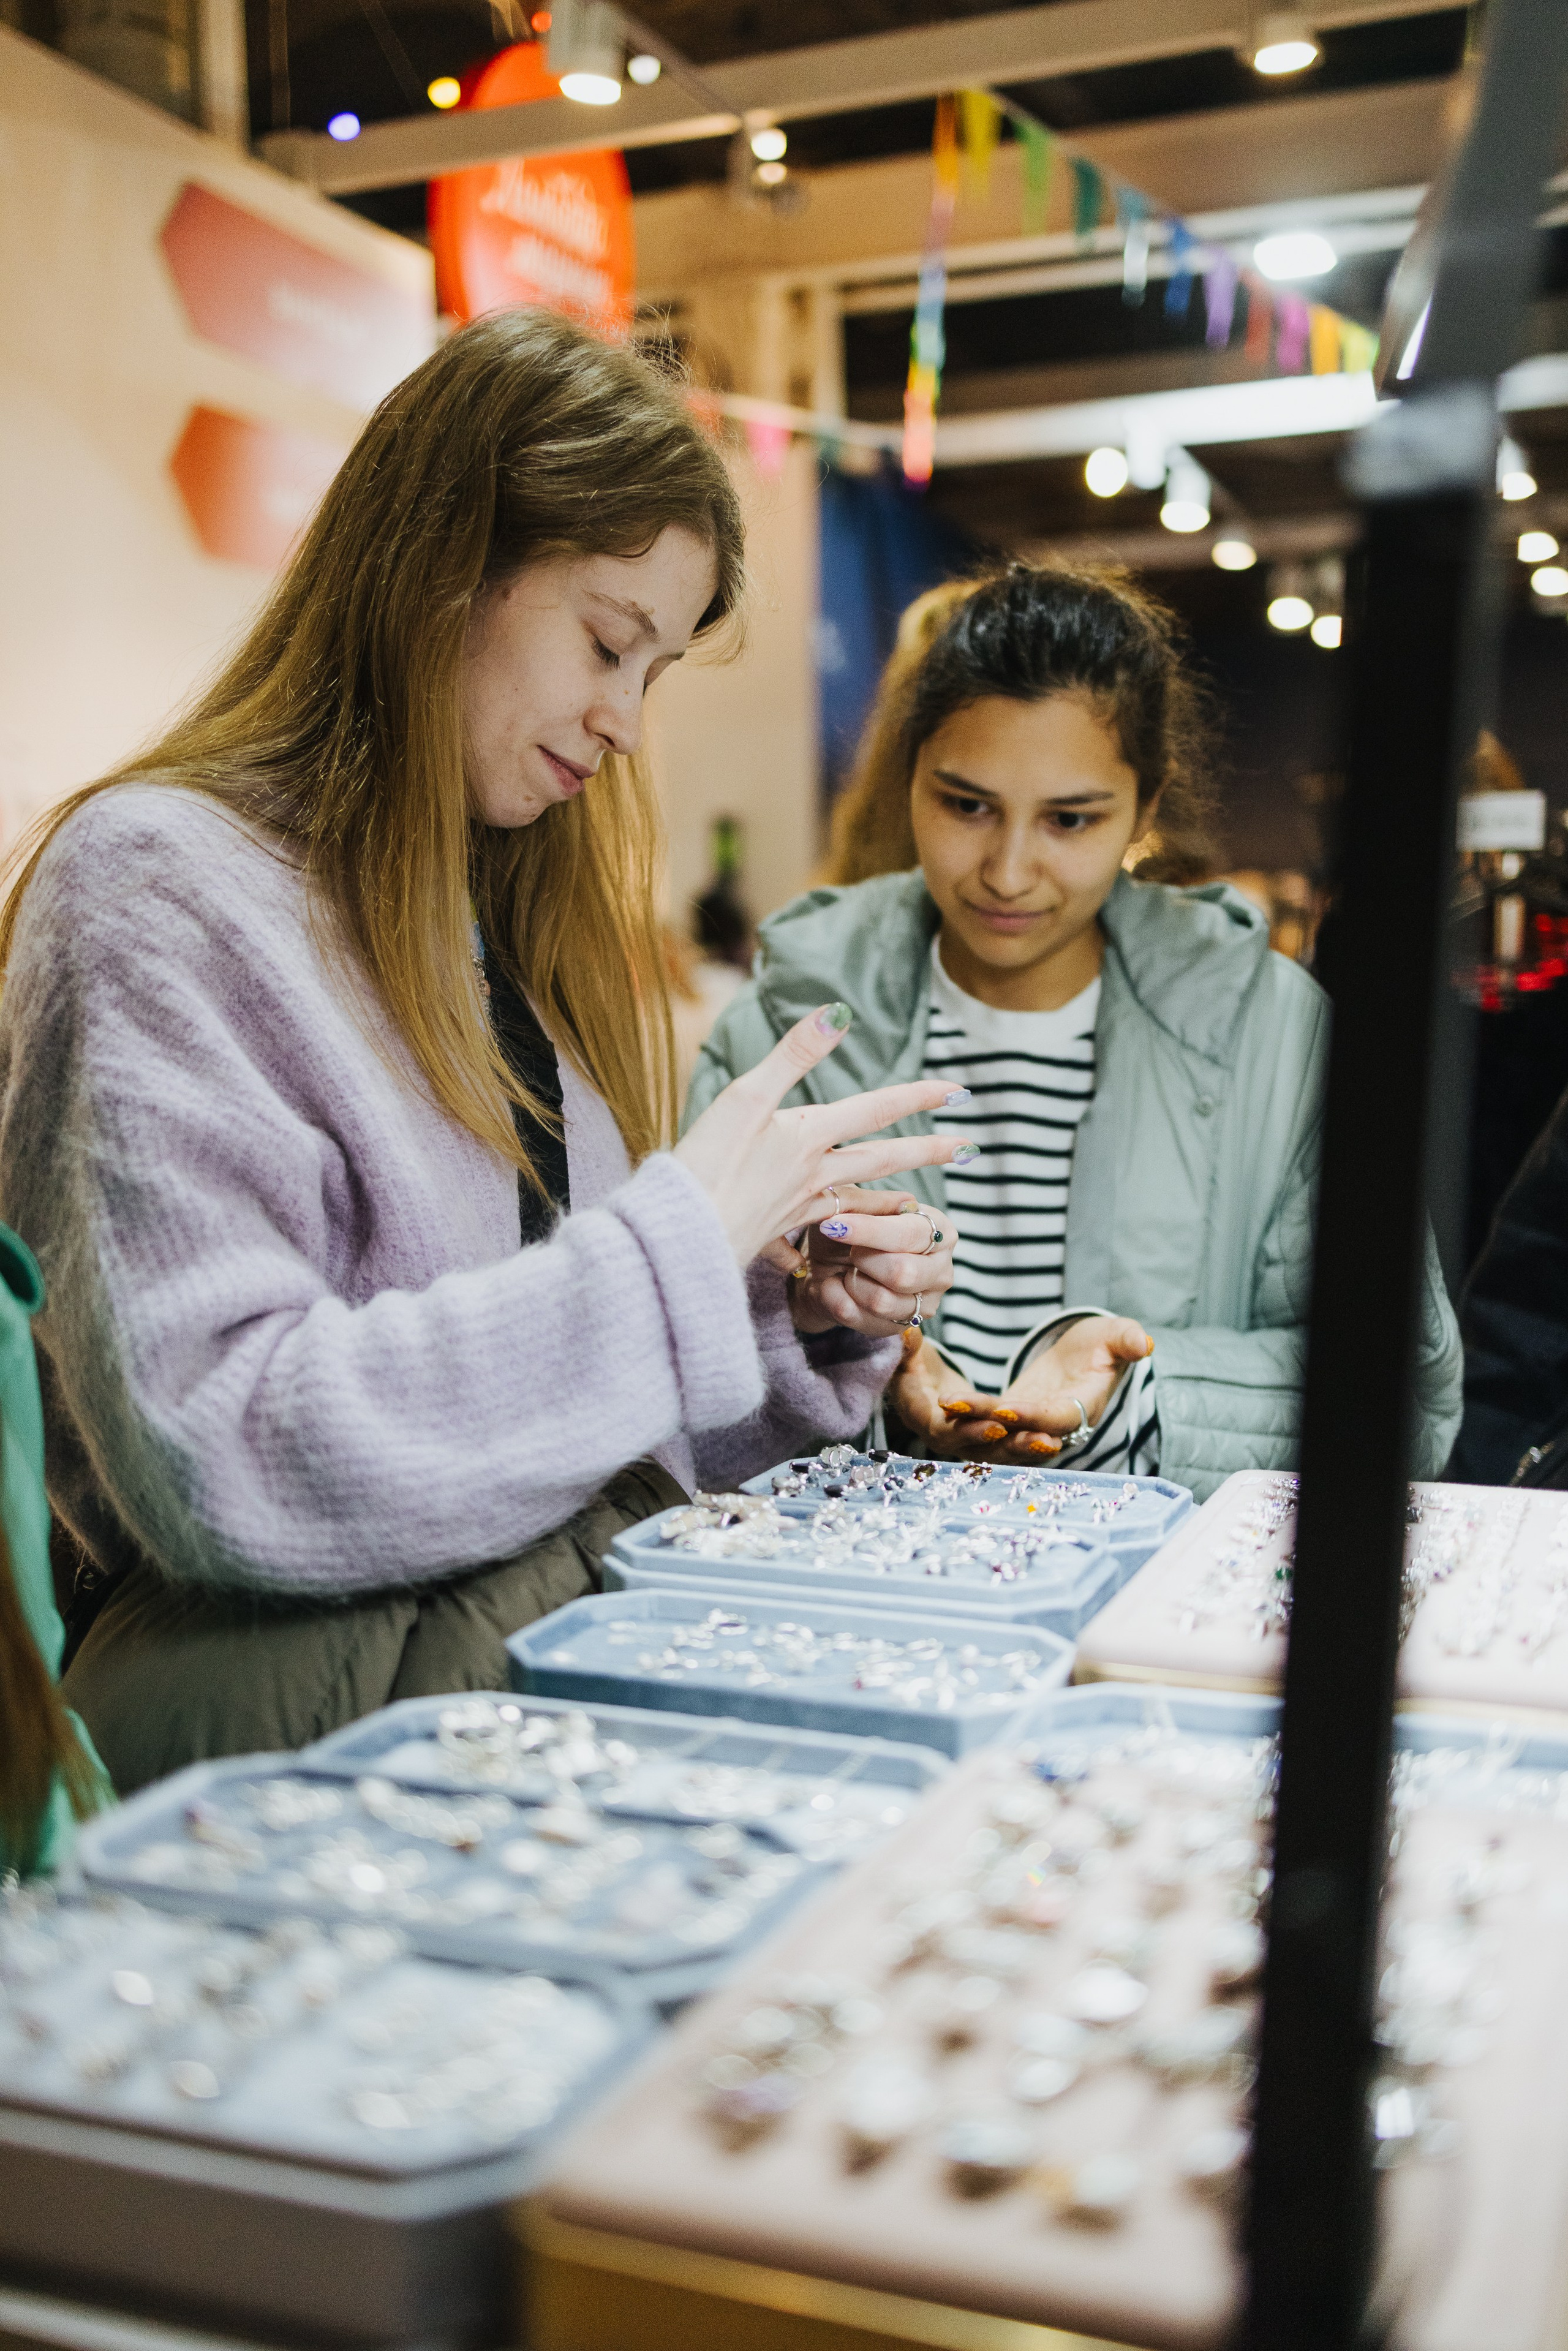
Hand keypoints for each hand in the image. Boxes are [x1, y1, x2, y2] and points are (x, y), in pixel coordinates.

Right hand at [674, 1007, 975, 1267]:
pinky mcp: (773, 1233)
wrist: (686, 1237)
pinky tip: (821, 1250)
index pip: (876, 1110)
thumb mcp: (746, 1095)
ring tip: (918, 1207)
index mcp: (809, 1137)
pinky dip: (823, 1240)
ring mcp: (797, 1208)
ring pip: (857, 1202)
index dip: (917, 1096)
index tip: (958, 1091)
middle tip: (968, 1150)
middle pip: (881, 1160)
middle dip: (927, 1153)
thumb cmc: (709, 1163)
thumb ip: (793, 1054)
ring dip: (890, 1202)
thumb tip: (840, 1012)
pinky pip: (813, 1236)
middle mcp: (812, 1174)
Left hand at [785, 1189, 957, 1339]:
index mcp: (937, 1229)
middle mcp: (941, 1268)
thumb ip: (870, 1203)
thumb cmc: (846, 1231)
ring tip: (847, 1270)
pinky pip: (862, 1320)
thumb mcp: (850, 1208)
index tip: (834, 1225)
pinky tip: (839, 1286)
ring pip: (881, 1301)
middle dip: (863, 1260)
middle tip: (849, 1250)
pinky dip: (838, 1300)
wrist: (826, 1267)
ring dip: (851, 1282)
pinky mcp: (902, 1327)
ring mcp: (926, 1303)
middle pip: (903, 1273)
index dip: (869, 1231)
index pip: (908, 1235)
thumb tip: (903, 1202)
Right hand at [883, 1330, 1052, 1459]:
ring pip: (994, 1452)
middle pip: (975, 1447)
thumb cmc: (912, 1361)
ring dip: (1022, 1450)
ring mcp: (963, 1442)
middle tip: (1036, 1440)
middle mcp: (941, 1436)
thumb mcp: (908, 1352)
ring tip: (1050, 1444)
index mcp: (919, 1415)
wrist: (917, 1382)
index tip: (996, 1425)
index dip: (968, 1430)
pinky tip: (1051, 1443)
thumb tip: (906, 1330)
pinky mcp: (981, 1440)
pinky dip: (1025, 1447)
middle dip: (1006, 1445)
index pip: (943, 1429)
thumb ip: (907, 1346)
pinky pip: (1003, 1447)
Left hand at [942, 1314, 1152, 1460]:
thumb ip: (1126, 1341)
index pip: (1057, 1419)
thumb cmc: (1104, 1344)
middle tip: (957, 1408)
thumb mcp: (1116, 1337)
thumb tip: (1145, 1344)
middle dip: (988, 1424)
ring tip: (945, 1402)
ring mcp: (1031, 1423)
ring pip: (998, 1430)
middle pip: (1020, 1432)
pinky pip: (988, 1419)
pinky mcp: (1012, 1416)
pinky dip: (968, 1412)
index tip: (1005, 1408)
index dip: (1033, 1416)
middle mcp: (1055, 1424)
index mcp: (1084, 1408)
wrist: (1086, 1356)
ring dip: (970, 1420)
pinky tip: (944, 1399)